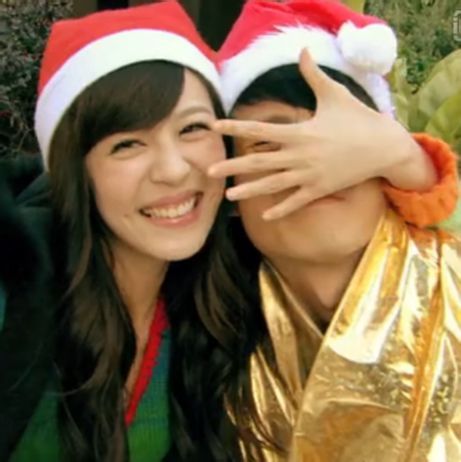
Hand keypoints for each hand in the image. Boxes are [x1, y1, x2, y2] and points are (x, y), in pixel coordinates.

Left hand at [209, 49, 434, 220]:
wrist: (385, 148)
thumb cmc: (358, 120)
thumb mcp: (334, 95)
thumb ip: (313, 76)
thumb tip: (304, 49)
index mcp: (299, 132)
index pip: (260, 131)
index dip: (236, 128)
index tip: (215, 127)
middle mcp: (299, 156)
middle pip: (259, 162)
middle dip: (233, 167)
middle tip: (209, 171)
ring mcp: (309, 175)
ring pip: (273, 185)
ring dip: (250, 191)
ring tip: (229, 197)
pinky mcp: (320, 189)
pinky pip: (297, 202)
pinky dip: (282, 209)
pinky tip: (265, 216)